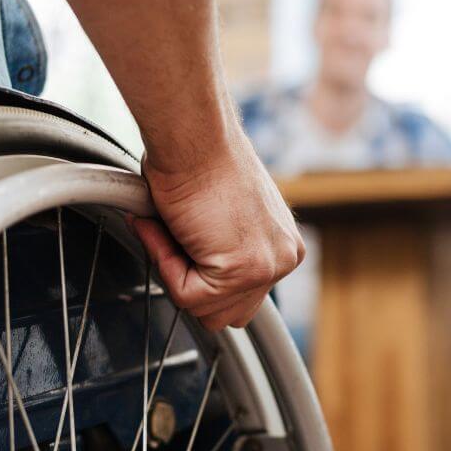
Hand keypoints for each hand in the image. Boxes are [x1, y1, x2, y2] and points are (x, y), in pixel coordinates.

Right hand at [131, 136, 304, 330]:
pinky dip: (166, 263)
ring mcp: (268, 267)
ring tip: (175, 228)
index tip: (188, 235)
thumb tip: (196, 274)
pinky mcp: (243, 269)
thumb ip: (223, 250)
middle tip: (179, 237)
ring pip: (206, 310)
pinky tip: (172, 228)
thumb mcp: (224, 218)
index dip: (201, 273)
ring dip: (177, 272)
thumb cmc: (199, 163)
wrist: (195, 137)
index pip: (240, 297)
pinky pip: (188, 295)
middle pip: (228, 313)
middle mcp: (284, 259)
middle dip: (194, 283)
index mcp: (283, 247)